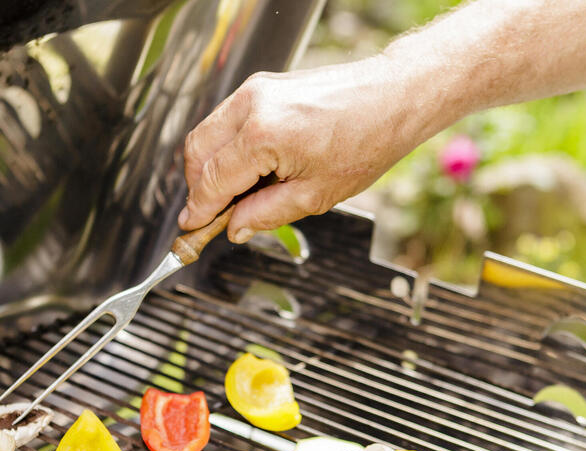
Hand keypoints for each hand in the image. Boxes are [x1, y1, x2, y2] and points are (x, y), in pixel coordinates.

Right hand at [177, 58, 441, 241]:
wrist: (393, 97)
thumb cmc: (366, 141)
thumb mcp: (314, 195)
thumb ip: (264, 214)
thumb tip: (233, 228)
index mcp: (262, 136)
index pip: (211, 180)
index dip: (198, 209)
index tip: (191, 228)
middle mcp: (251, 107)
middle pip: (196, 153)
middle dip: (197, 188)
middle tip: (211, 216)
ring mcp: (254, 91)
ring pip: (206, 134)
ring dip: (208, 167)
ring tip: (232, 196)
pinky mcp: (261, 86)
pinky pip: (225, 121)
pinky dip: (224, 148)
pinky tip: (246, 170)